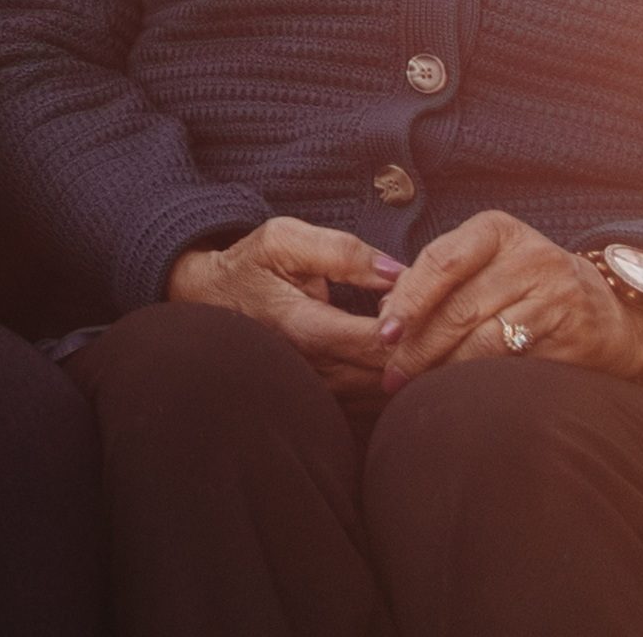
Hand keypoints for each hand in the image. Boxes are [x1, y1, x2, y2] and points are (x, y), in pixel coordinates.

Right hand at [166, 216, 400, 400]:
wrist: (212, 302)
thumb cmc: (250, 268)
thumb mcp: (283, 240)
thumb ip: (342, 251)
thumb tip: (398, 270)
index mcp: (304, 328)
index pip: (377, 340)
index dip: (410, 321)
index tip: (420, 296)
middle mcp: (316, 371)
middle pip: (392, 372)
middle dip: (420, 345)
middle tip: (429, 312)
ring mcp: (324, 393)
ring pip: (391, 392)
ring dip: (414, 364)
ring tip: (421, 329)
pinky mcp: (331, 402)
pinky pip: (381, 401)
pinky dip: (402, 380)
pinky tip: (407, 351)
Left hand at [377, 212, 642, 388]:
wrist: (606, 312)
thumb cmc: (525, 285)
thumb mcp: (485, 263)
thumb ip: (437, 280)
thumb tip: (386, 313)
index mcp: (497, 230)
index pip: (442, 261)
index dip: (409, 299)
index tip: (384, 331)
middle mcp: (529, 257)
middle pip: (459, 306)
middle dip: (419, 345)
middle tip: (392, 371)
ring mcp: (555, 295)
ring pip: (484, 339)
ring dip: (443, 367)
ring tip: (416, 385)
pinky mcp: (572, 335)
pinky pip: (514, 362)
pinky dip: (479, 378)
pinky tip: (457, 389)